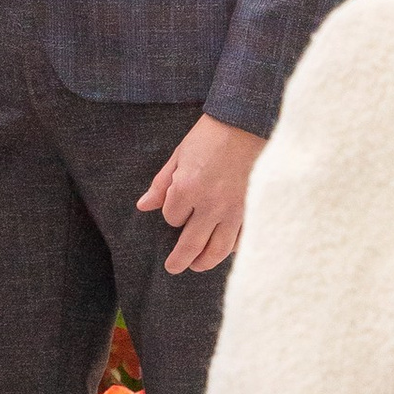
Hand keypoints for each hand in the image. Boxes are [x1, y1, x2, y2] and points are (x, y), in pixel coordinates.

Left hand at [136, 113, 265, 273]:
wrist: (246, 125)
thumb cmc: (209, 137)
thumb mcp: (178, 156)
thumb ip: (161, 184)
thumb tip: (143, 206)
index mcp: (187, 188)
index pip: (172, 218)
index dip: (171, 214)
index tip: (176, 205)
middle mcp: (210, 204)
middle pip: (191, 244)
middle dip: (179, 260)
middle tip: (172, 268)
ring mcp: (233, 210)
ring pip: (217, 249)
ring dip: (205, 262)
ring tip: (197, 266)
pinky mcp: (250, 211)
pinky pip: (239, 240)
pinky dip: (230, 250)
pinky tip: (223, 251)